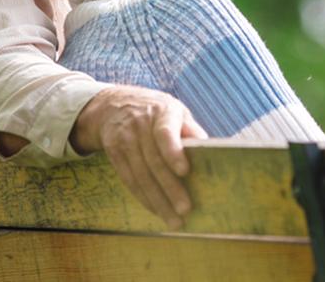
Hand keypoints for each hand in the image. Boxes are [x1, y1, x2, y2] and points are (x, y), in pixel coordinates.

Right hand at [70, 85, 207, 228]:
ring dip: (157, 200)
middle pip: (154, 161)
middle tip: (184, 210)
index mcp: (162, 112)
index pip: (165, 133)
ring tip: (173, 220)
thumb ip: (191, 130)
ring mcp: (124, 139)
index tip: (184, 171)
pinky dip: (143, 197)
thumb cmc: (157, 112)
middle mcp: (140, 125)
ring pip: (140, 175)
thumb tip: (210, 149)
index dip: (173, 152)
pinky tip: (156, 210)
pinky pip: (129, 179)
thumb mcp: (176, 111)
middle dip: (170, 188)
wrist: (115, 104)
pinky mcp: (114, 153)